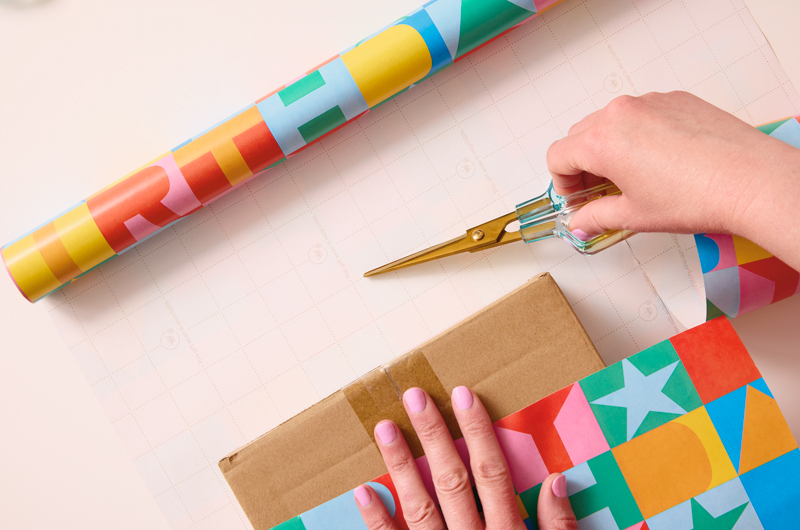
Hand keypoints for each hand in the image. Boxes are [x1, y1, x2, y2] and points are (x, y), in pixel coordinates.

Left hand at [354, 386, 576, 529]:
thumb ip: (559, 529)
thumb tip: (557, 480)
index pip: (493, 473)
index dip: (478, 432)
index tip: (463, 395)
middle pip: (452, 480)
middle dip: (434, 436)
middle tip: (414, 396)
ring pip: (419, 507)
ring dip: (401, 467)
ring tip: (383, 429)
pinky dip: (377, 521)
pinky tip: (363, 491)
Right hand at [547, 91, 799, 268]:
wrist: (750, 181)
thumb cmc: (696, 197)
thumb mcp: (634, 215)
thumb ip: (596, 217)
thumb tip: (582, 222)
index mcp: (602, 141)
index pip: (558, 156)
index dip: (562, 182)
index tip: (578, 197)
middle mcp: (621, 113)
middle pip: (579, 135)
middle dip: (583, 164)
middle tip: (601, 191)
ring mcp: (650, 102)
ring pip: (610, 122)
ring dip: (610, 147)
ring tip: (634, 176)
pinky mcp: (676, 99)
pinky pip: (642, 113)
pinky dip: (640, 134)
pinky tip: (661, 161)